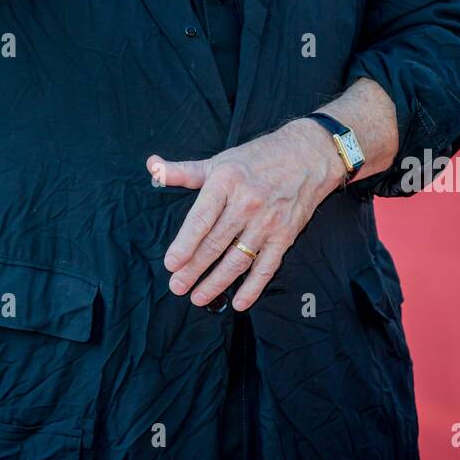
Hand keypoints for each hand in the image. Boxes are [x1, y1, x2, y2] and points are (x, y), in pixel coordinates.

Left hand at [147, 121, 347, 311]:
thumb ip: (183, 171)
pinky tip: (239, 303)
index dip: (185, 244)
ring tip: (198, 297)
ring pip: (238, 259)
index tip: (171, 263)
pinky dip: (253, 287)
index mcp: (226, 182)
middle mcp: (246, 203)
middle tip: (177, 286)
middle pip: (216, 243)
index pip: (201, 219)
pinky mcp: (285, 235)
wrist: (307, 156)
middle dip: (194, 269)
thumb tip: (152, 166)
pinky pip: (267, 267)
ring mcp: (267, 221)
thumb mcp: (218, 162)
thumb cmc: (256, 159)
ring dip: (217, 282)